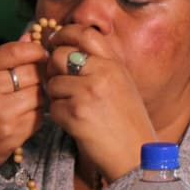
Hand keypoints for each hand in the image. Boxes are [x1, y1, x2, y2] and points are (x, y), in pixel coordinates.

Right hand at [0, 35, 48, 166]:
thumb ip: (5, 57)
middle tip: (37, 76)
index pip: (15, 52)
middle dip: (40, 72)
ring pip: (40, 93)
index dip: (34, 49)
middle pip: (32, 72)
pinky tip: (26, 111)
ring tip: (29, 94)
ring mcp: (4, 115)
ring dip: (41, 93)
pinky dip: (38, 111)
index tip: (41, 52)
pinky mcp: (16, 133)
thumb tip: (31, 37)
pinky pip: (40, 114)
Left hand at [43, 24, 155, 180]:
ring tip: (74, 108)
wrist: (136, 156)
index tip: (55, 41)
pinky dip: (59, 116)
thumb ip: (100, 65)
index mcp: (115, 64)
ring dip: (56, 97)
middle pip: (60, 56)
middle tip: (59, 81)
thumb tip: (66, 50)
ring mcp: (88, 93)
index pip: (85, 33)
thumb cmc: (128, 123)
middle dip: (53, 69)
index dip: (64, 34)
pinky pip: (52, 107)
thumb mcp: (122, 84)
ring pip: (52, 83)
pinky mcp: (76, 114)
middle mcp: (103, 73)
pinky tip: (75, 123)